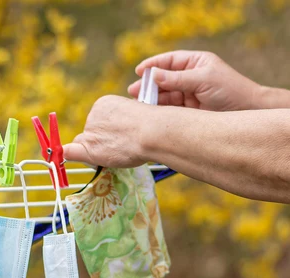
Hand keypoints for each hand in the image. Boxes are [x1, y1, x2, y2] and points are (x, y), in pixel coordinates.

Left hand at [63, 95, 150, 167]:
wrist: (153, 132)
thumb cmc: (152, 125)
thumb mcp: (135, 113)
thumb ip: (121, 121)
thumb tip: (119, 130)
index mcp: (104, 103)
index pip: (98, 121)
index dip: (107, 131)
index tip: (121, 136)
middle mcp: (93, 115)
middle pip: (90, 132)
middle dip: (100, 141)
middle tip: (122, 146)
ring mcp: (90, 130)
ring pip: (86, 144)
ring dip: (96, 150)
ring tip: (120, 151)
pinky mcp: (88, 145)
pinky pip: (70, 151)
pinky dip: (69, 154)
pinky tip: (67, 157)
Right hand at [128, 50, 261, 110]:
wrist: (247, 111)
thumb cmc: (230, 90)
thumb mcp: (203, 80)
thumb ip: (177, 78)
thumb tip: (153, 75)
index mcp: (195, 63)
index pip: (169, 61)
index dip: (153, 65)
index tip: (139, 70)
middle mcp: (189, 77)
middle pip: (163, 79)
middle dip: (147, 84)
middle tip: (133, 90)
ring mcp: (188, 94)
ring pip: (164, 94)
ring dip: (151, 98)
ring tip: (138, 104)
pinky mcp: (187, 110)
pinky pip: (169, 108)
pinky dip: (158, 110)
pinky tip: (149, 112)